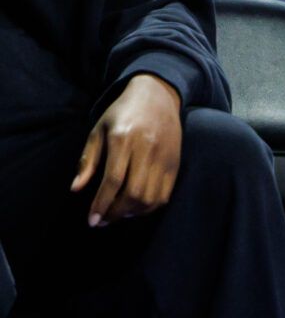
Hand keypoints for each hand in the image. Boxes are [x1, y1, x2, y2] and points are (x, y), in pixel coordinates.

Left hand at [70, 74, 183, 227]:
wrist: (158, 96)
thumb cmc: (123, 113)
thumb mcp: (99, 130)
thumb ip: (88, 160)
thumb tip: (76, 189)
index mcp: (123, 139)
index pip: (113, 181)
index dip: (101, 204)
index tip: (92, 221)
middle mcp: (146, 149)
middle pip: (133, 193)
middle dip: (116, 212)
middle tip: (103, 220)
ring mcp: (164, 157)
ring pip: (151, 197)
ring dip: (133, 212)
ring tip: (119, 213)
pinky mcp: (175, 163)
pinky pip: (164, 194)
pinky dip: (150, 207)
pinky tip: (136, 207)